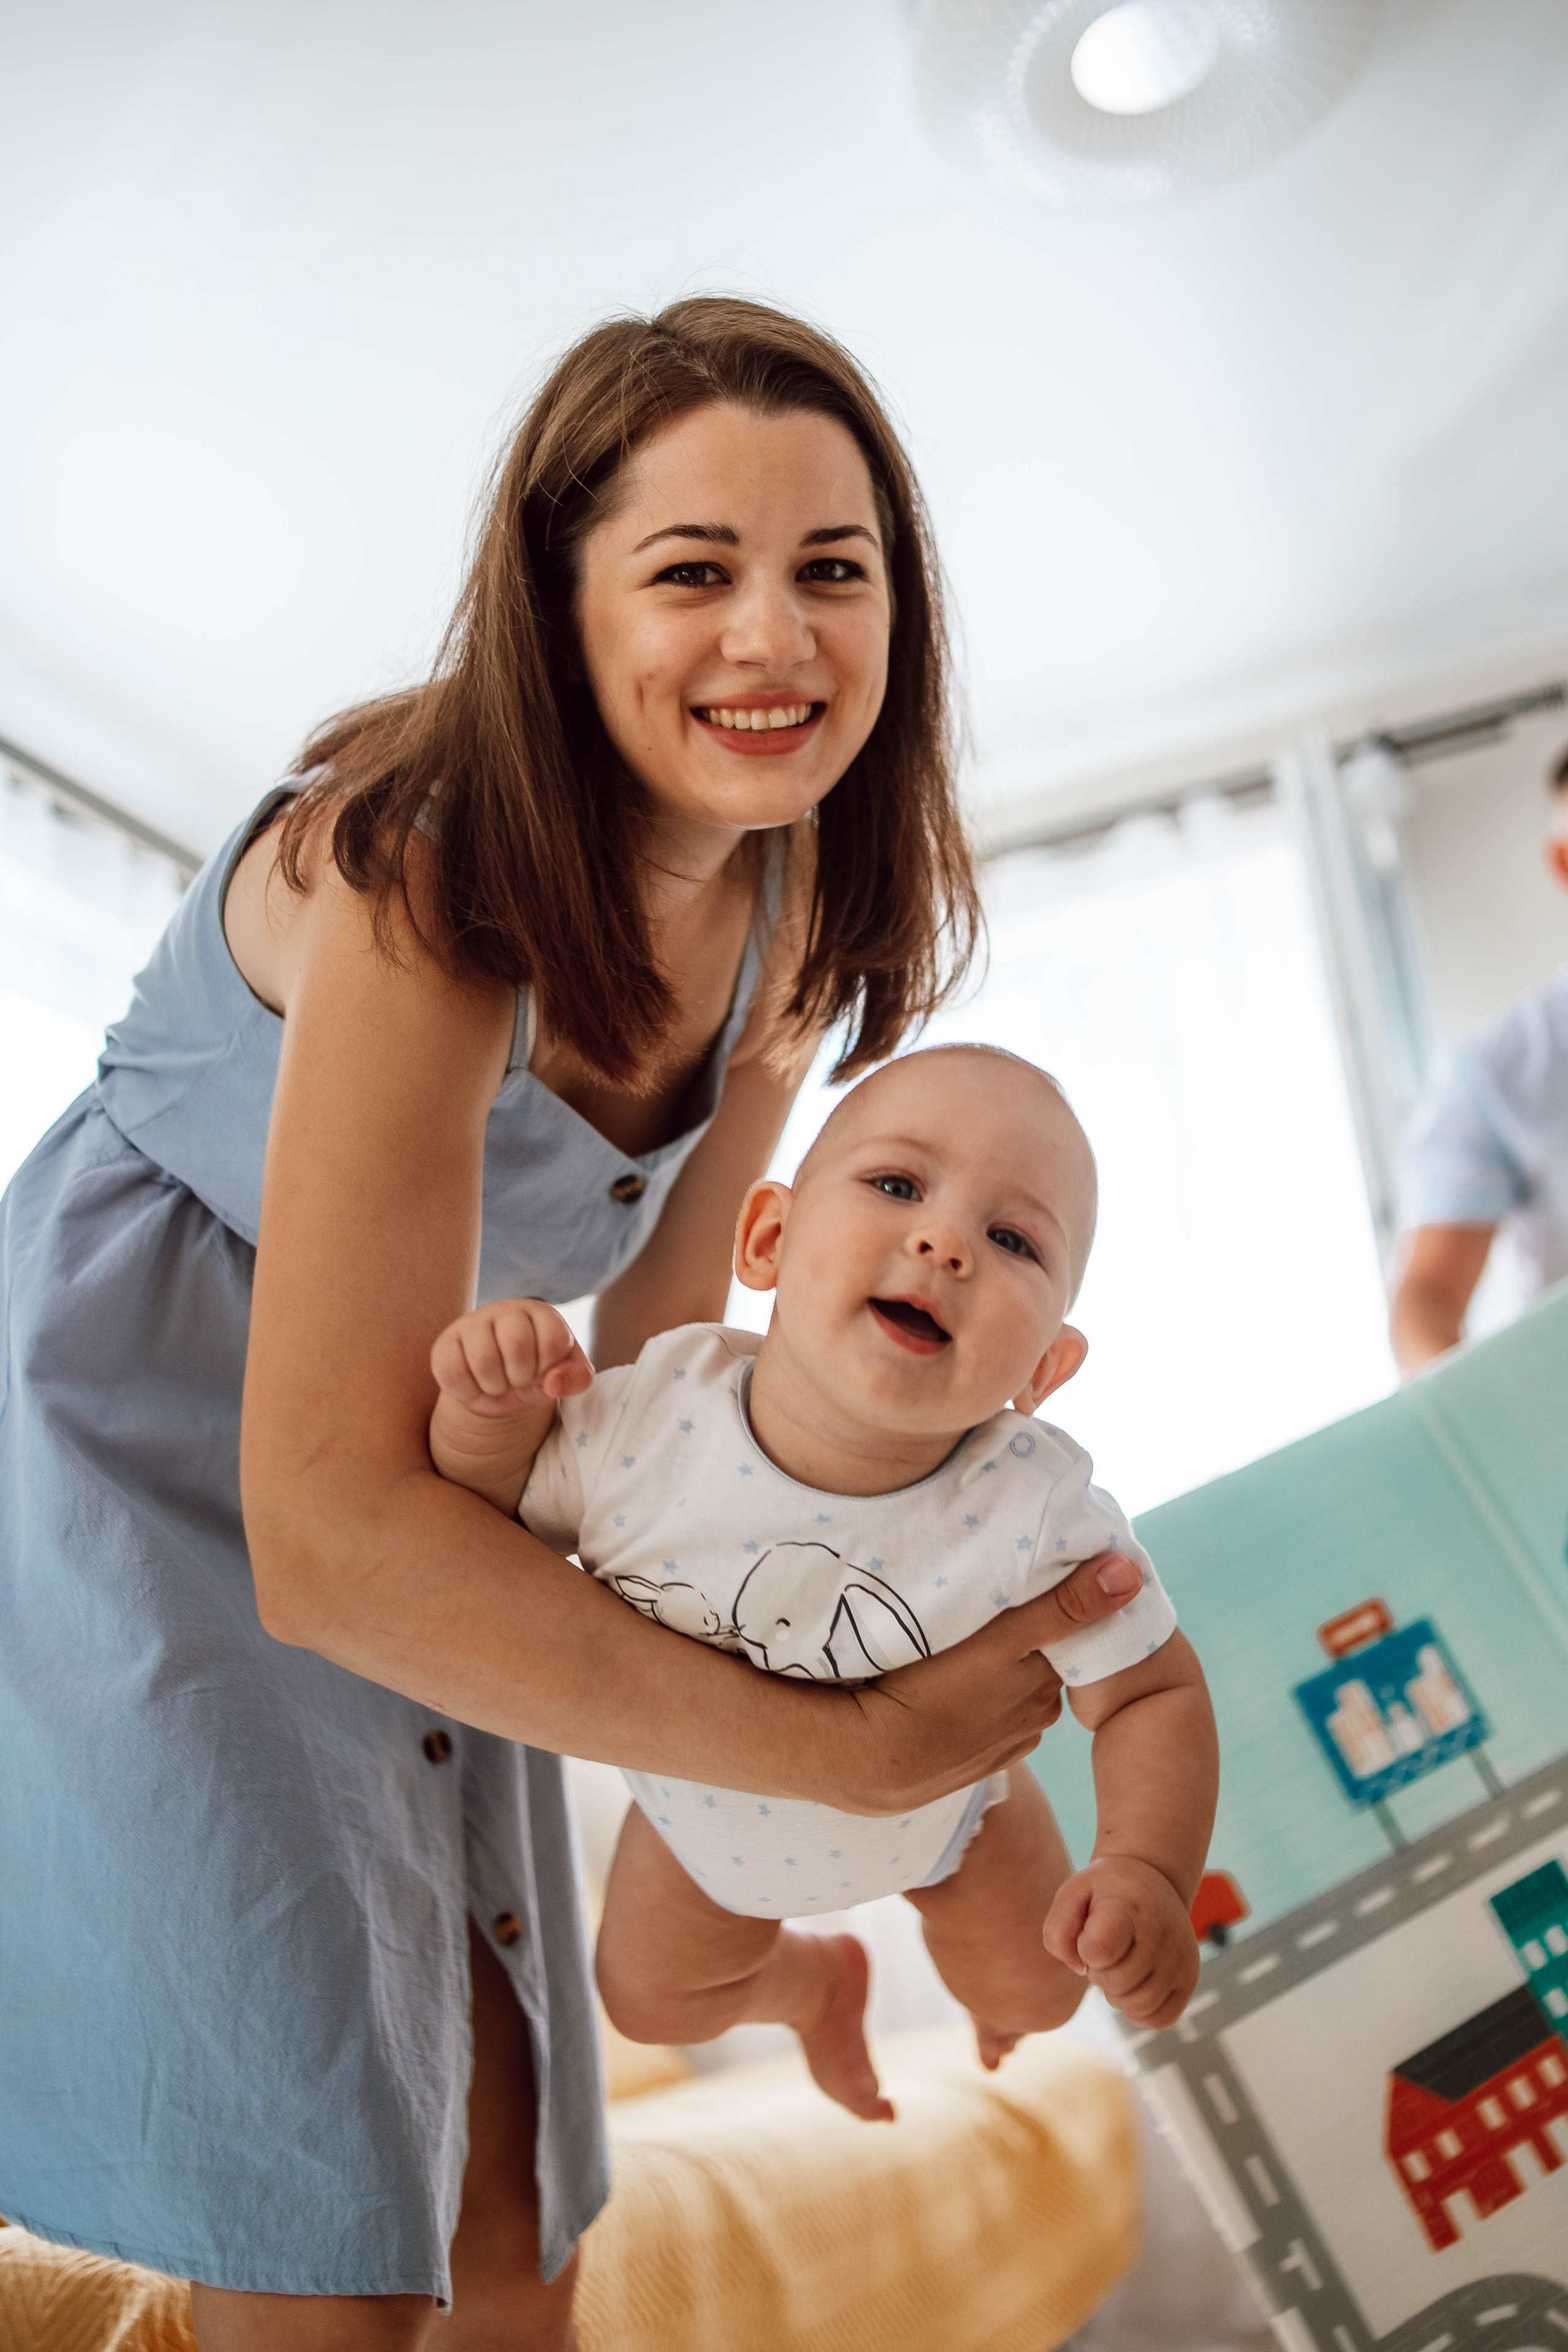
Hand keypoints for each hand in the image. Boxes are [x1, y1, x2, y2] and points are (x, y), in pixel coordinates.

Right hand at [430, 1299, 593, 1419]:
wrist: (500, 1388)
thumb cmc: (537, 1375)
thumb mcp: (565, 1377)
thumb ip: (576, 1378)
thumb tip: (554, 1382)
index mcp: (541, 1313)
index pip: (553, 1338)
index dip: (549, 1367)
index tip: (542, 1371)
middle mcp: (506, 1310)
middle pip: (517, 1345)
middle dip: (521, 1377)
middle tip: (518, 1379)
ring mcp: (472, 1324)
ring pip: (483, 1360)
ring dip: (495, 1386)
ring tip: (498, 1383)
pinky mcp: (445, 1345)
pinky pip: (453, 1373)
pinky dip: (468, 1391)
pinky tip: (476, 1385)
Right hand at [831, 1552, 1145, 1813]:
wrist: (876, 1761)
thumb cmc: (935, 1691)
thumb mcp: (1003, 1640)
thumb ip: (1065, 1607)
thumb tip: (1131, 1573)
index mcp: (1045, 1680)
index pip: (1064, 1635)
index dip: (1051, 1610)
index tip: (1028, 1586)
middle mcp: (1036, 1715)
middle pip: (1040, 1665)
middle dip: (1026, 1645)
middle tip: (989, 1619)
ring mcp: (1006, 1742)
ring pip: (1014, 1694)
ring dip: (1001, 1678)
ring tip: (965, 1659)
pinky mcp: (977, 1763)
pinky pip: (991, 1723)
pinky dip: (980, 1709)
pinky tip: (953, 1698)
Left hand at [1043, 1854, 1199, 2029]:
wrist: (1154, 1880)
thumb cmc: (1106, 1892)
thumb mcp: (1074, 1894)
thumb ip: (1059, 1930)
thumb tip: (1079, 1969)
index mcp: (1131, 1909)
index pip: (1099, 1950)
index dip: (1085, 1949)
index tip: (1091, 1930)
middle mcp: (1163, 1935)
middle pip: (1115, 1983)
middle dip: (1099, 1972)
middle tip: (1106, 1948)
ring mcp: (1181, 1960)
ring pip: (1137, 2006)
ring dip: (1117, 1993)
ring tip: (1120, 1963)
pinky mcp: (1189, 1981)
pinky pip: (1159, 2020)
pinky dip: (1139, 2011)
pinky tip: (1135, 1983)